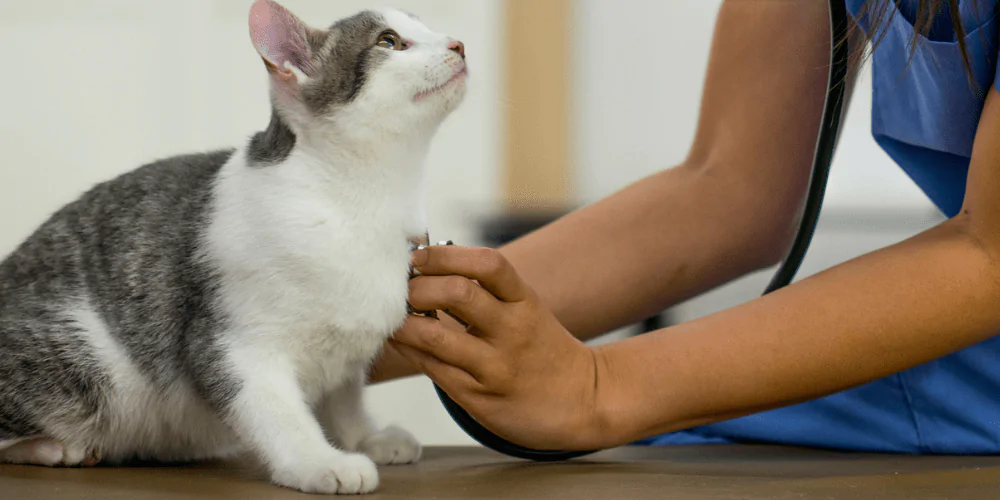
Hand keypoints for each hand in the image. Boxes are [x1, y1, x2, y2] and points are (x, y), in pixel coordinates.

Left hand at [391, 245, 606, 450]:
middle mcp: (513, 331)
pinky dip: (409, 350)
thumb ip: (486, 291)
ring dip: (403, 322)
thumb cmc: (542, 349)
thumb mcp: (525, 310)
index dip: (446, 255)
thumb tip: (427, 266)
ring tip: (391, 316)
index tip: (418, 257)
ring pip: (436, 337)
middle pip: (458, 293)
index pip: (487, 264)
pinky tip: (400, 341)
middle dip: (419, 287)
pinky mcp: (480, 398)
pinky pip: (434, 370)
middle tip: (400, 290)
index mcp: (524, 301)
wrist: (584, 401)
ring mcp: (496, 367)